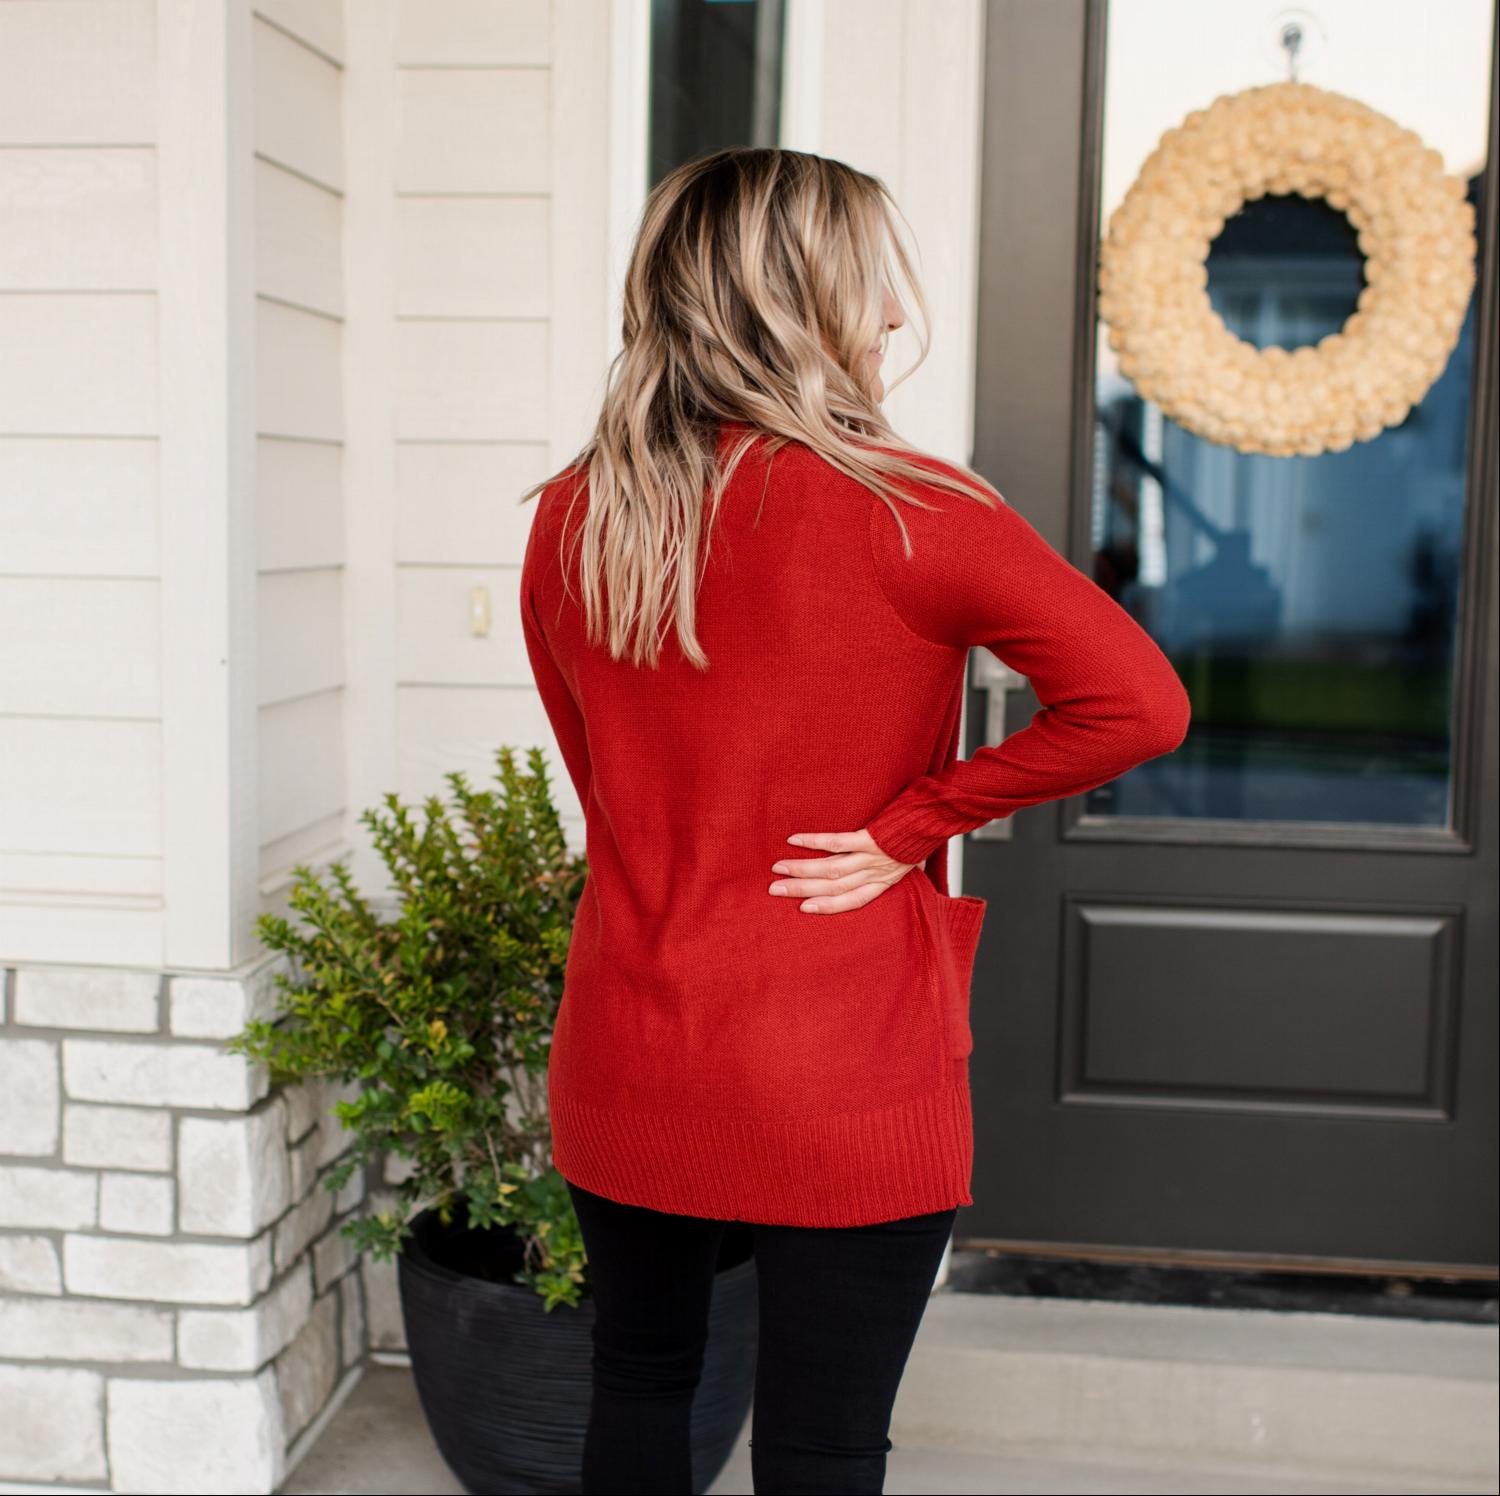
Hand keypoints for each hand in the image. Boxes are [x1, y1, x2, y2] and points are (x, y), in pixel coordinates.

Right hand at [768, 828, 920, 913]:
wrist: (938, 818)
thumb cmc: (923, 839)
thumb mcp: (911, 862)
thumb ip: (894, 868)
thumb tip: (883, 870)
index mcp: (884, 882)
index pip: (852, 901)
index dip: (828, 907)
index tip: (804, 908)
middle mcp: (875, 874)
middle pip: (834, 887)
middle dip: (802, 890)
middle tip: (775, 890)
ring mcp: (871, 856)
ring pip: (831, 869)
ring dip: (802, 870)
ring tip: (779, 869)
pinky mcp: (869, 837)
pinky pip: (837, 843)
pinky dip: (814, 843)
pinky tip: (795, 841)